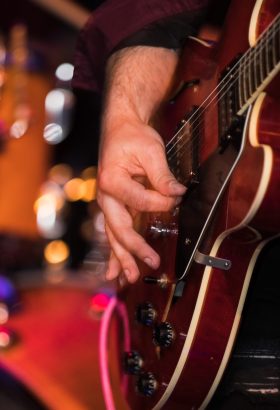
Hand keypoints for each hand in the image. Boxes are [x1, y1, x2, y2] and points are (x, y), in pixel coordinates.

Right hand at [97, 118, 185, 282]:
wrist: (119, 129)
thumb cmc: (131, 137)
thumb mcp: (150, 151)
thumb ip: (162, 175)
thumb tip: (177, 192)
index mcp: (112, 180)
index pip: (140, 201)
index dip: (162, 201)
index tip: (177, 195)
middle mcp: (106, 196)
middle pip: (119, 228)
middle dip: (134, 248)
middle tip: (151, 262)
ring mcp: (109, 204)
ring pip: (114, 235)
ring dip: (122, 257)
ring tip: (129, 277)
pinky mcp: (116, 207)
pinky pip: (115, 232)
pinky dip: (117, 251)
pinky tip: (117, 269)